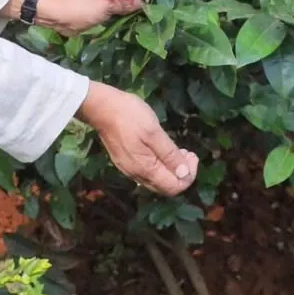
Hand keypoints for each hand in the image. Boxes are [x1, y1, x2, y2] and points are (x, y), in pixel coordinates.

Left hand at [7, 0, 145, 37]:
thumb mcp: (105, 4)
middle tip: (154, 6)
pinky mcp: (107, 9)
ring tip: (150, 13)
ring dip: (138, 4)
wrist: (60, 17)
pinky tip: (138, 19)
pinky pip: (123, 9)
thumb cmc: (81, 7)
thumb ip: (124, 3)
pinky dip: (130, 12)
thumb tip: (143, 2)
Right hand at [77, 81, 197, 195]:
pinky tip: (160, 150)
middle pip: (166, 187)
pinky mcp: (123, 161)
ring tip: (178, 151)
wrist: (101, 107)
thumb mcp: (154, 132)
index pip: (174, 187)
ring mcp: (128, 169)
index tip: (193, 155)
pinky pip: (147, 172)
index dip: (189, 175)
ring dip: (171, 169)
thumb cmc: (129, 116)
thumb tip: (185, 174)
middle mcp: (136, 175)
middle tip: (188, 153)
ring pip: (156, 180)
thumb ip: (169, 154)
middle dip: (182, 173)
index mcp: (145, 169)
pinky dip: (159, 166)